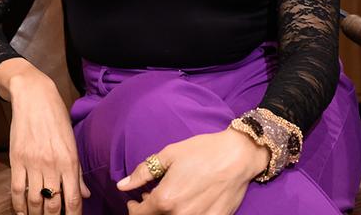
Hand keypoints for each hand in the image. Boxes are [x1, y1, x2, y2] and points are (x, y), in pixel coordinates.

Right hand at [0, 58, 88, 214]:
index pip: (72, 198)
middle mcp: (52, 164)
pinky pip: (16, 190)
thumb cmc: (56, 117)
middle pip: (53, 203)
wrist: (34, 96)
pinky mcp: (16, 160)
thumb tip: (85, 194)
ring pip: (34, 200)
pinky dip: (18, 205)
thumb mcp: (72, 142)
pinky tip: (21, 212)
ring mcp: (32, 163)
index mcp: (69, 160)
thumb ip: (77, 171)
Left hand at [118, 128, 267, 214]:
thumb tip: (122, 185)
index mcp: (165, 200)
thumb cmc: (204, 151)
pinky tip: (188, 202)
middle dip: (148, 211)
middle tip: (151, 197)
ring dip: (166, 213)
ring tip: (171, 199)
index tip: (135, 200)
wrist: (239, 156)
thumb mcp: (169, 155)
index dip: (133, 207)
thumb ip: (143, 173)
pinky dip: (185, 214)